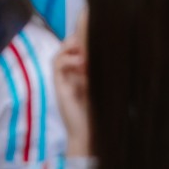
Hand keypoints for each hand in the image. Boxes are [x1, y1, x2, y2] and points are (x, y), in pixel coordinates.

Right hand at [52, 37, 91, 156]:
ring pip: (60, 53)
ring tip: (85, 51)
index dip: (82, 39)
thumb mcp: (100, 85)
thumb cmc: (97, 110)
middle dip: (77, 40)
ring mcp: (62, 78)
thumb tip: (110, 52)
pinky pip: (58, 64)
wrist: (87, 131)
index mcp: (78, 72)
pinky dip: (69, 60)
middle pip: (66, 47)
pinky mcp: (59, 84)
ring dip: (71, 48)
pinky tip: (82, 64)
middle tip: (89, 41)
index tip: (96, 38)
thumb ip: (100, 70)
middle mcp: (69, 73)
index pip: (75, 48)